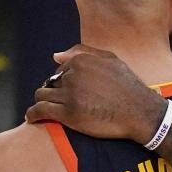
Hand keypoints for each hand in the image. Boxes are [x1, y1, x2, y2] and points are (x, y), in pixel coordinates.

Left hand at [25, 44, 166, 144]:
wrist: (139, 111)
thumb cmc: (128, 86)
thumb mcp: (111, 60)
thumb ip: (83, 53)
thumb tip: (55, 56)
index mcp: (81, 61)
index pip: (60, 69)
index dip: (63, 81)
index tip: (69, 91)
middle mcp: (73, 75)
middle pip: (50, 82)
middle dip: (54, 91)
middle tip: (62, 102)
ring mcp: (69, 95)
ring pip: (42, 95)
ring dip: (42, 101)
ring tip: (44, 109)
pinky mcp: (67, 114)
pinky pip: (40, 111)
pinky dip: (32, 115)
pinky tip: (32, 118)